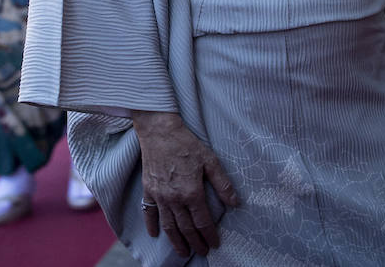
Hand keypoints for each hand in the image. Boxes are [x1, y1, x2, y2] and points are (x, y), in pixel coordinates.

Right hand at [132, 110, 240, 257]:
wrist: (159, 131)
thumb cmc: (186, 144)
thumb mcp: (210, 161)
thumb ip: (223, 184)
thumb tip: (235, 203)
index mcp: (191, 192)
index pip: (203, 222)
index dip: (209, 235)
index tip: (215, 244)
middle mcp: (174, 199)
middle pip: (186, 228)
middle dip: (195, 243)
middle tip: (202, 252)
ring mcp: (160, 196)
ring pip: (168, 226)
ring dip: (176, 241)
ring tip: (182, 252)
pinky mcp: (149, 190)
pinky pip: (149, 212)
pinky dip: (151, 225)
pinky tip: (155, 235)